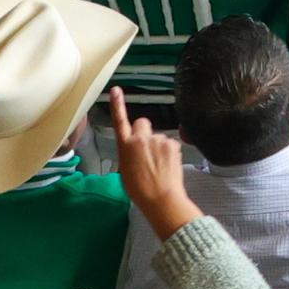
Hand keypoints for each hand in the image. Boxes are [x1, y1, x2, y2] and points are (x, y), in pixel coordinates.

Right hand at [114, 91, 199, 239]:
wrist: (160, 198)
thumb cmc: (139, 190)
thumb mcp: (125, 171)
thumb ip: (129, 155)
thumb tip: (135, 151)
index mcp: (125, 146)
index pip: (120, 121)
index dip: (118, 105)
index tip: (116, 90)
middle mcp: (141, 139)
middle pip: (142, 123)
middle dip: (143, 132)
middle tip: (146, 149)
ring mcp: (158, 140)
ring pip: (157, 137)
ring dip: (157, 146)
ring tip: (158, 165)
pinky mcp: (173, 144)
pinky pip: (169, 143)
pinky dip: (168, 152)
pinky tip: (168, 165)